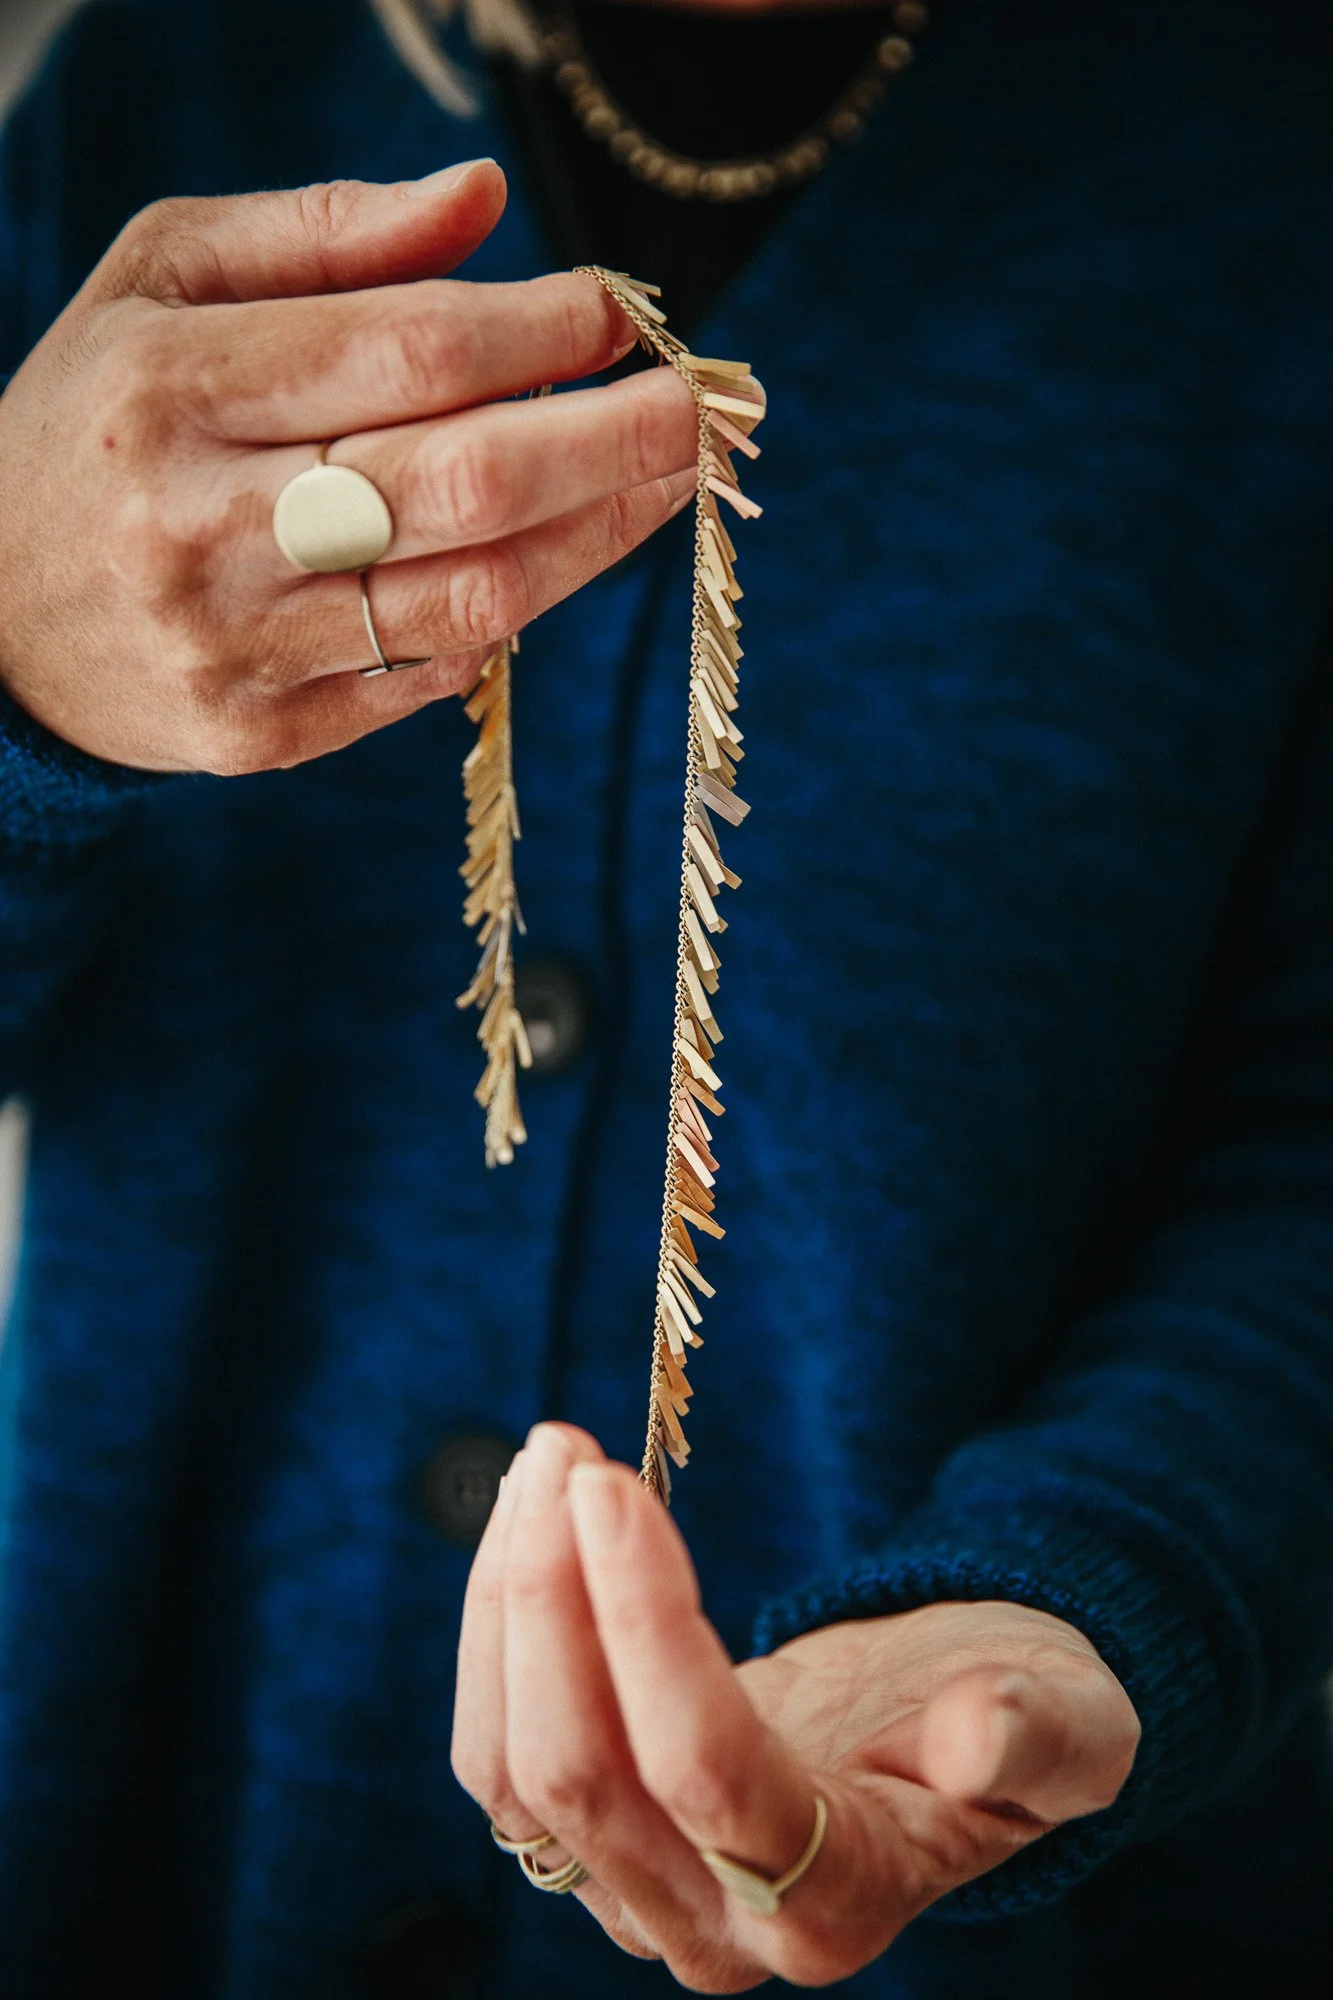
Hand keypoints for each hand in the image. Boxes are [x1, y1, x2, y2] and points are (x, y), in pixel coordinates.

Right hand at [0, 160, 696, 772]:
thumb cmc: (99, 420)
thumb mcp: (163, 280)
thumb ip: (323, 237)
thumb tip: (485, 202)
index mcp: (170, 386)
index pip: (405, 351)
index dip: (539, 330)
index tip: (618, 314)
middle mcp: (200, 524)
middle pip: (462, 482)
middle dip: (611, 439)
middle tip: (704, 405)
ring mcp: (233, 647)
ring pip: (471, 596)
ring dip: (597, 536)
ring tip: (668, 480)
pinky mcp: (261, 735)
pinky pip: (429, 678)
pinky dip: (507, 614)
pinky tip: (552, 559)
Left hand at [453, 1424, 1139, 1991]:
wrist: (952, 1731)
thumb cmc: (1018, 1706)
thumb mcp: (1068, 1715)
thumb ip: (1038, 1735)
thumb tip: (978, 1734)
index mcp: (840, 1902)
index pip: (704, 1773)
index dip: (643, 1626)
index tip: (611, 1487)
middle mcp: (722, 1930)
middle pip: (582, 1779)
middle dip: (551, 1599)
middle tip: (564, 1452)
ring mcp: (641, 1896)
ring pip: (513, 1775)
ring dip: (508, 1606)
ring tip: (542, 1465)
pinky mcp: (593, 1847)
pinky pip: (499, 1756)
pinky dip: (496, 1633)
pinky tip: (523, 1525)